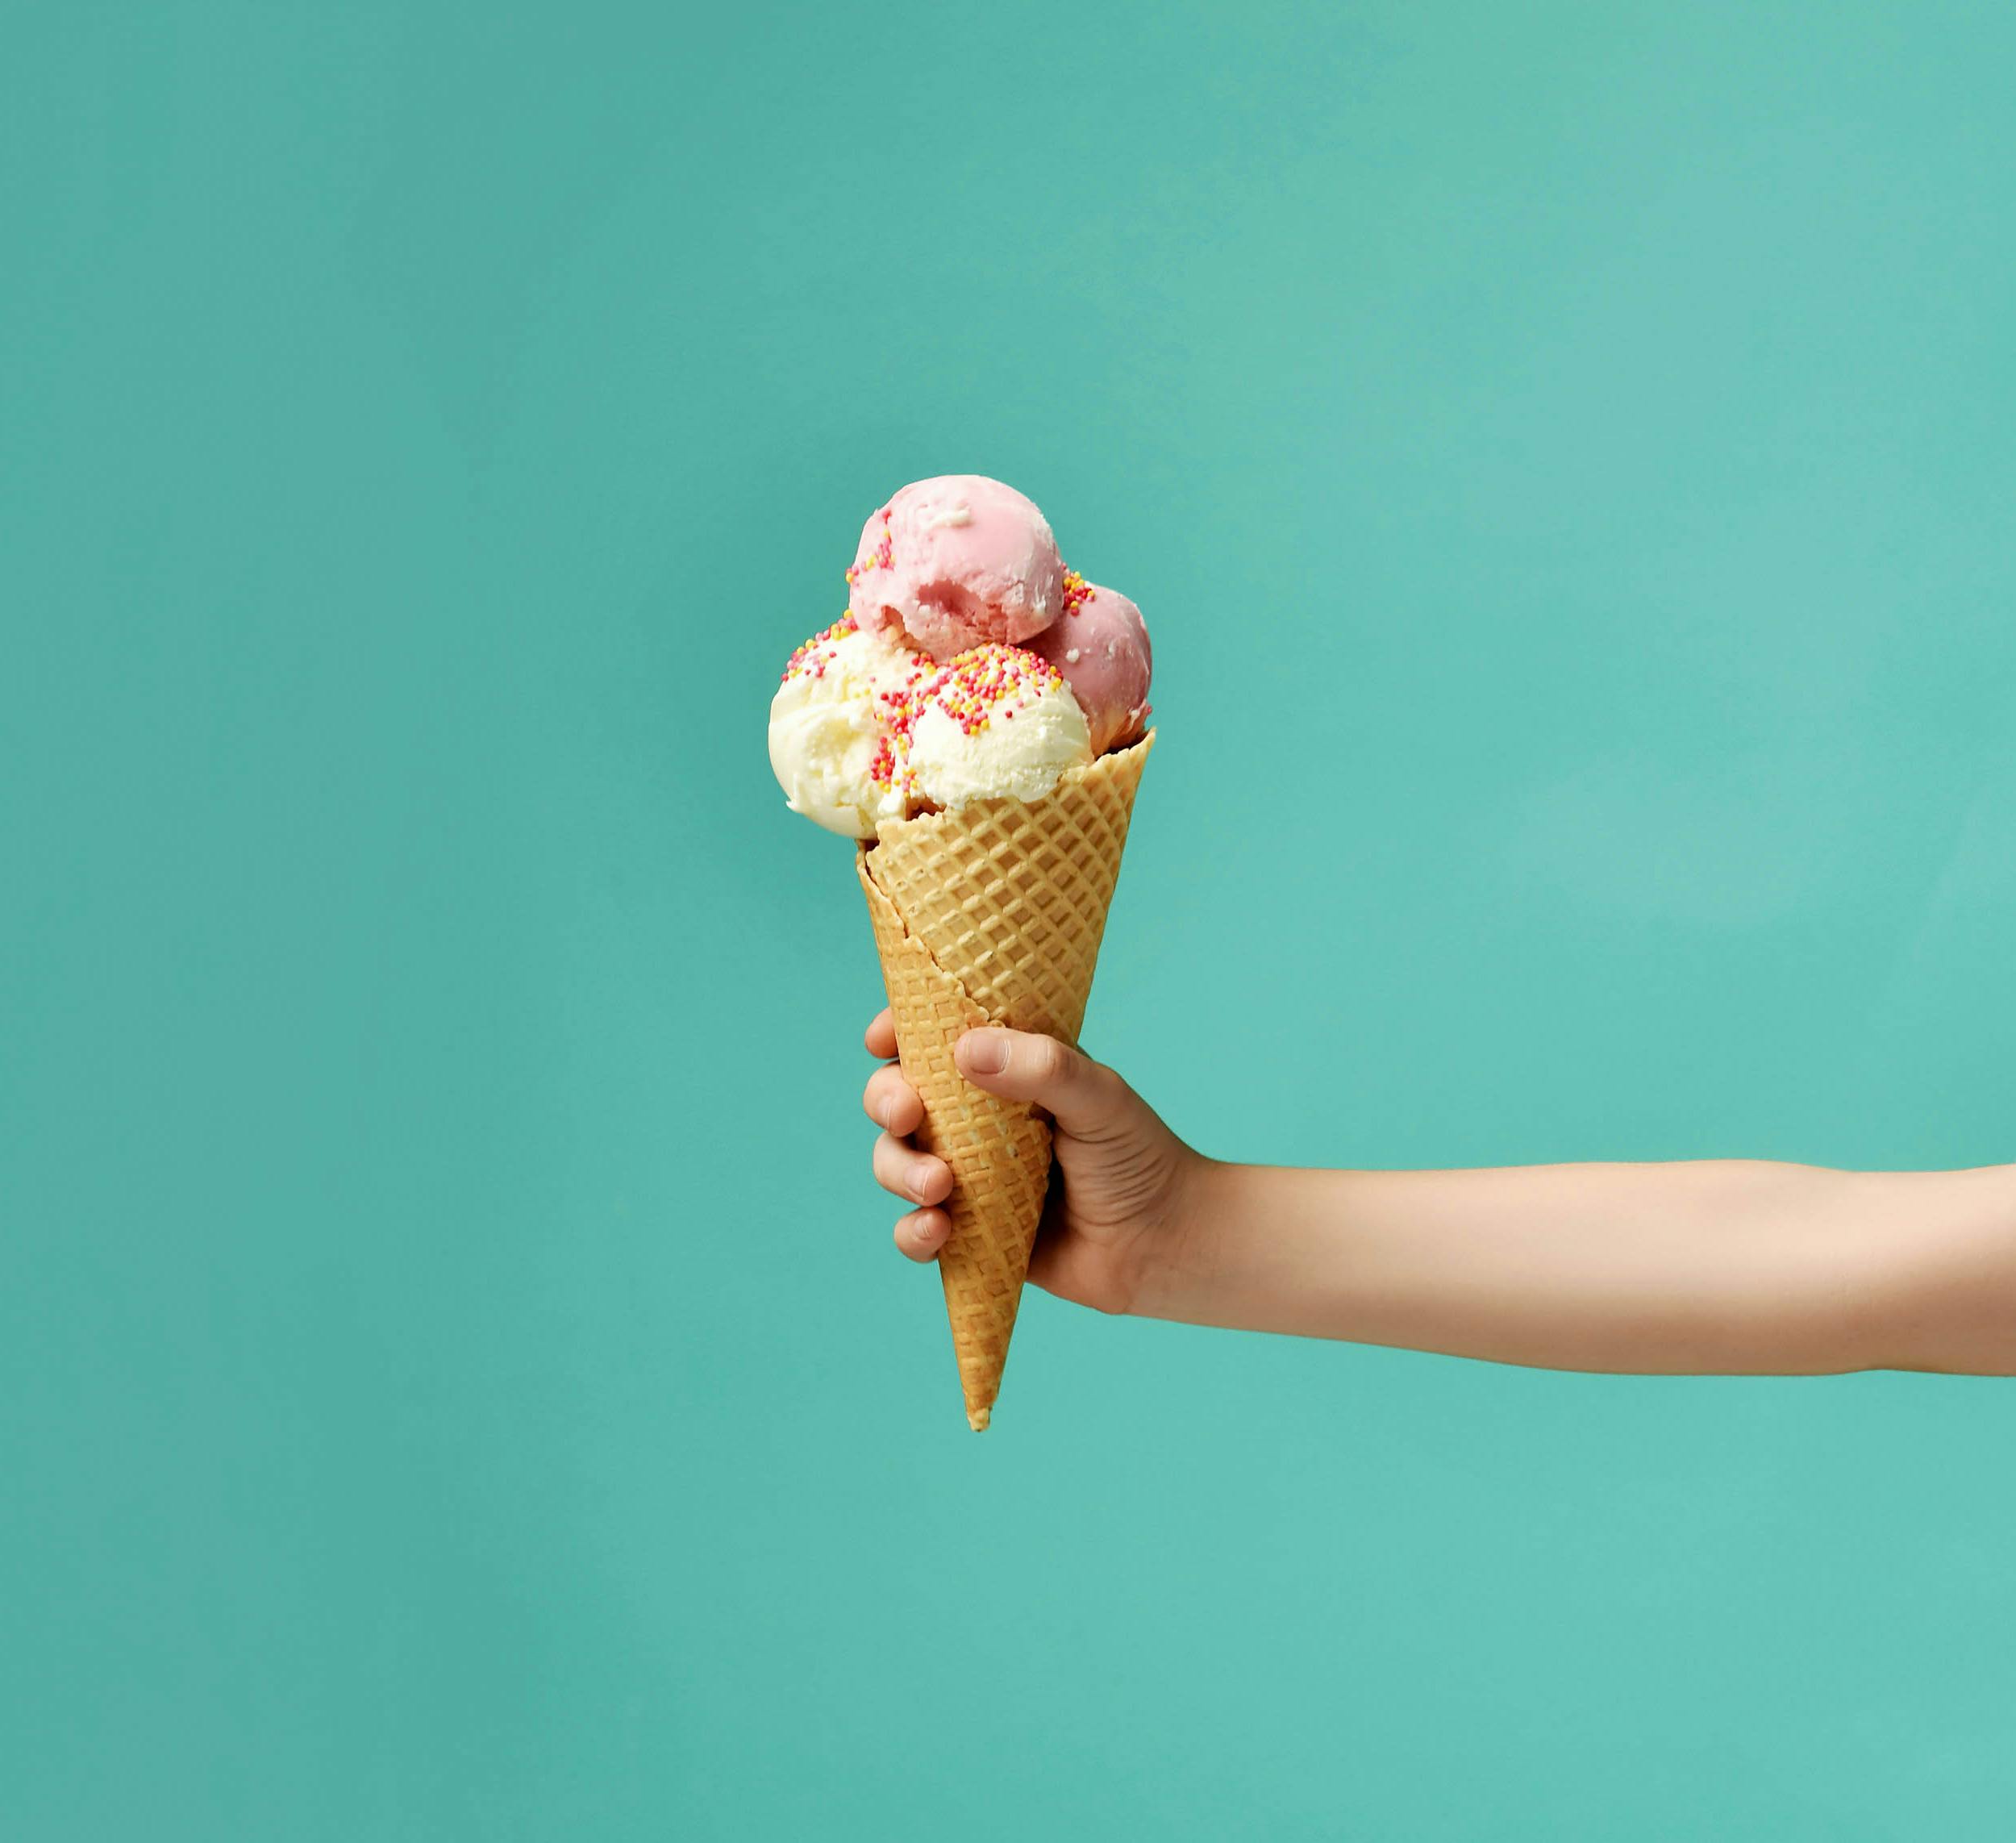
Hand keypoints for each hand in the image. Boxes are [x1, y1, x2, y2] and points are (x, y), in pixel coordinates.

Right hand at [861, 1009, 1202, 1314]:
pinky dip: (912, 1232)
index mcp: (1004, 1071)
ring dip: (899, 1171)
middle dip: (887, 1101)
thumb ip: (1044, 1068)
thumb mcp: (1100, 1098)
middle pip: (896, 1098)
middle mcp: (975, 1121)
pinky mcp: (969, 1234)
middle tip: (908, 1114)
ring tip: (939, 1188)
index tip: (882, 1038)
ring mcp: (968, 1177)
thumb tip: (965, 1050)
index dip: (898, 1033)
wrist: (1164, 1244)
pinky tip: (939, 1231)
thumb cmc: (1138, 1158)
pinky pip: (914, 1231)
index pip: (934, 1040)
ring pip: (894, 1162)